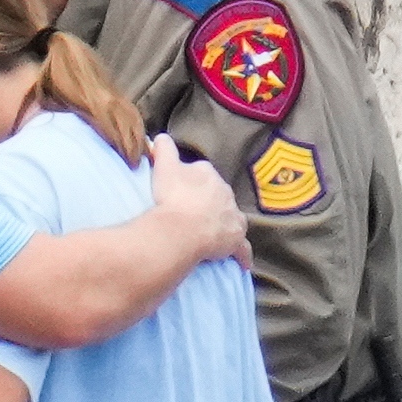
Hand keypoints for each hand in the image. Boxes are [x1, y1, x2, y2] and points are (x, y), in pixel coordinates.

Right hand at [146, 133, 247, 260]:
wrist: (183, 228)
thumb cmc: (171, 197)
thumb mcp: (164, 167)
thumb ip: (163, 149)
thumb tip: (159, 137)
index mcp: (207, 174)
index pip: (202, 174)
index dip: (191, 183)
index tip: (181, 192)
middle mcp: (225, 192)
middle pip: (218, 196)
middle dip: (210, 203)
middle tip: (193, 216)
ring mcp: (232, 216)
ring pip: (231, 218)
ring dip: (225, 224)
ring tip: (213, 235)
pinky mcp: (235, 239)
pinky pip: (241, 248)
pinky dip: (241, 255)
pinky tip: (241, 263)